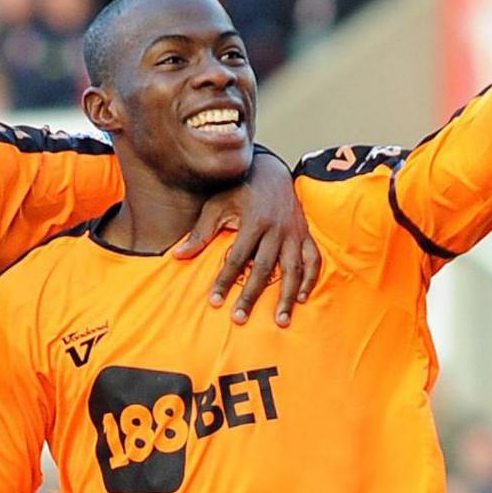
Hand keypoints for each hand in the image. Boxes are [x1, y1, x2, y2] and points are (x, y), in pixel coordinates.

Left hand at [178, 151, 321, 326]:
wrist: (270, 172)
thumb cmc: (238, 190)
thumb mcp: (216, 206)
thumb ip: (200, 233)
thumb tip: (177, 256)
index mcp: (254, 221)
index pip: (237, 258)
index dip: (225, 280)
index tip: (215, 302)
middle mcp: (277, 229)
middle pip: (263, 269)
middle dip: (251, 296)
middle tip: (240, 319)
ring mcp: (294, 233)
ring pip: (293, 269)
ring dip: (287, 297)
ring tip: (280, 321)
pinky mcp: (306, 234)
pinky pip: (313, 260)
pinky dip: (310, 279)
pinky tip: (301, 298)